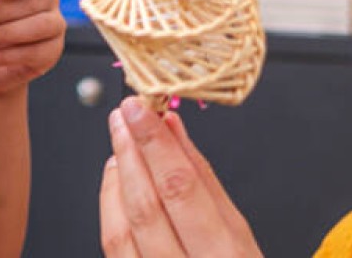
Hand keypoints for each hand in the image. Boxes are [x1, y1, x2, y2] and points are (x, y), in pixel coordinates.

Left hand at [100, 97, 260, 256]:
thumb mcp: (240, 232)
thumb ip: (205, 180)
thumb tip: (173, 130)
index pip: (181, 190)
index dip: (155, 145)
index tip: (139, 109)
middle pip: (145, 208)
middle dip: (130, 154)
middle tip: (122, 116)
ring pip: (120, 231)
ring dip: (115, 180)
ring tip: (119, 144)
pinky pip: (114, 250)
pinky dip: (111, 210)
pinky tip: (117, 183)